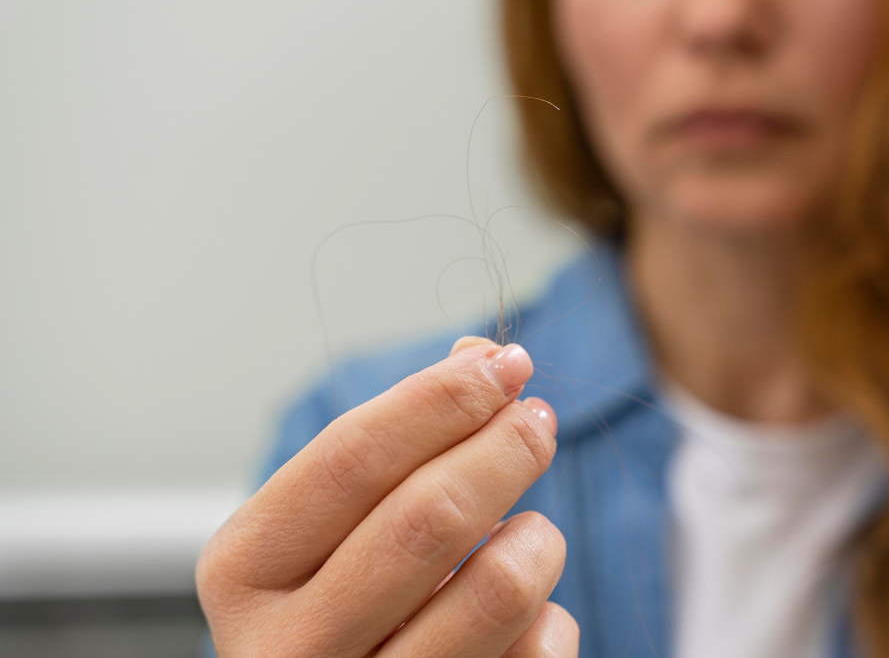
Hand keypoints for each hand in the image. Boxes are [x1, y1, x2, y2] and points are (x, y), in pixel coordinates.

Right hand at [197, 337, 576, 656]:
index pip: (352, 459)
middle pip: (429, 518)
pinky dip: (547, 618)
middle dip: (503, 449)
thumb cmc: (341, 608)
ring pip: (498, 589)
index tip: (503, 364)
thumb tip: (478, 358)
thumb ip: (397, 442)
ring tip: (528, 534)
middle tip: (537, 420)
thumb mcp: (335, 527)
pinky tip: (518, 620)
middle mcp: (288, 651)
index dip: (439, 400)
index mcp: (243, 573)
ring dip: (536, 540)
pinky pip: (535, 651)